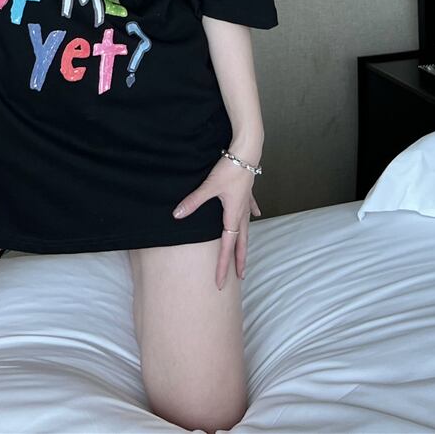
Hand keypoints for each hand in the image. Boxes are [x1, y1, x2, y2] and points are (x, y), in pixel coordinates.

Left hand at [172, 158, 261, 289]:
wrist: (246, 152)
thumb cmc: (229, 169)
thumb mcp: (209, 186)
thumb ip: (193, 202)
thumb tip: (177, 215)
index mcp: (233, 215)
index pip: (227, 247)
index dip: (223, 266)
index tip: (221, 282)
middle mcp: (242, 213)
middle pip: (241, 242)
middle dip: (239, 260)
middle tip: (240, 277)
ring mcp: (246, 202)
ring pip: (246, 228)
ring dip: (244, 242)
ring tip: (245, 252)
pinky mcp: (247, 191)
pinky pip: (250, 208)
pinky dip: (253, 214)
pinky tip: (257, 215)